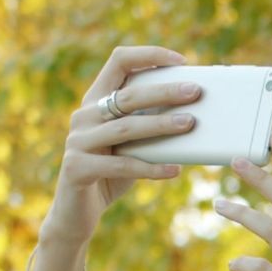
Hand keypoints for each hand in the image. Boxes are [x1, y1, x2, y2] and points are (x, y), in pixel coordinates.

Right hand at [42, 45, 199, 246]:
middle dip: (164, 91)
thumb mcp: (132, 146)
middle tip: (196, 91)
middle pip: (128, 95)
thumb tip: (196, 115)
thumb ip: (150, 127)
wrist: (75, 215)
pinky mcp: (78, 168)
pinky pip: (121, 165)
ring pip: (126, 128)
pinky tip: (176, 170)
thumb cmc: (111, 174)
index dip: (149, 56)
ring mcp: (78, 141)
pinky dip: (151, 168)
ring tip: (191, 124)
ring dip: (161, 125)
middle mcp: (83, 116)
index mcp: (96, 100)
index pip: (119, 61)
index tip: (182, 61)